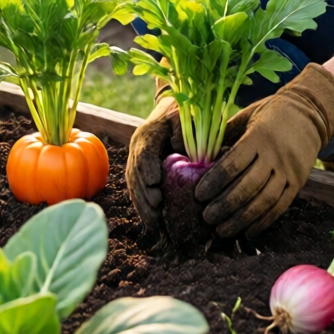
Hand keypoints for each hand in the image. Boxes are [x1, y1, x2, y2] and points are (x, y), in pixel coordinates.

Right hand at [126, 95, 183, 231]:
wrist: (171, 109)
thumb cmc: (184, 115)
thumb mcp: (189, 121)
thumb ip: (191, 138)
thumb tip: (199, 160)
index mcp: (149, 132)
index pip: (144, 152)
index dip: (148, 168)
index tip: (156, 183)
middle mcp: (137, 146)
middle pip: (136, 172)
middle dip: (145, 193)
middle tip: (157, 209)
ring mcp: (135, 158)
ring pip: (133, 184)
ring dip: (142, 205)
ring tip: (155, 223)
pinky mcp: (138, 170)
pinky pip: (136, 189)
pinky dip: (143, 206)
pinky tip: (152, 222)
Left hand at [194, 63, 333, 237]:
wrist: (310, 113)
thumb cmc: (271, 113)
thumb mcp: (247, 115)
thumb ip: (226, 134)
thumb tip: (201, 155)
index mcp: (258, 136)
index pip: (233, 163)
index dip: (215, 181)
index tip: (199, 195)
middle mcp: (275, 155)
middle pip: (248, 186)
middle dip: (225, 205)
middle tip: (207, 217)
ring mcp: (289, 170)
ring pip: (264, 200)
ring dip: (242, 219)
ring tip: (223, 230)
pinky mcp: (299, 182)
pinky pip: (280, 206)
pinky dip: (264, 221)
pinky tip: (248, 231)